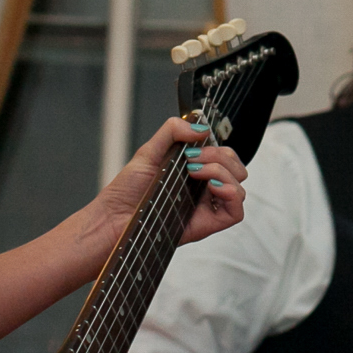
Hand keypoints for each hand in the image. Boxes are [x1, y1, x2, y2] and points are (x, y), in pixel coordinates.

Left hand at [83, 117, 247, 250]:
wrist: (113, 218)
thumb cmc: (126, 191)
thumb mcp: (148, 151)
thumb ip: (172, 131)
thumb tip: (200, 128)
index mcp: (194, 171)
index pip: (224, 156)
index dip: (217, 147)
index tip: (194, 146)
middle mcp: (203, 189)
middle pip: (237, 168)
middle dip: (220, 157)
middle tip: (193, 160)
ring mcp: (206, 207)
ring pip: (239, 186)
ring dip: (222, 172)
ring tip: (193, 173)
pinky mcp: (207, 224)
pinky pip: (236, 211)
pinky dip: (231, 194)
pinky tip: (212, 187)